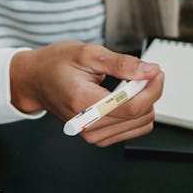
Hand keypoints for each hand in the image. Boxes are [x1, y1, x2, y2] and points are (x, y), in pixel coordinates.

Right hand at [10, 41, 164, 146]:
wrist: (36, 81)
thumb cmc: (57, 65)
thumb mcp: (89, 54)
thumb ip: (122, 64)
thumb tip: (149, 71)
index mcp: (84, 103)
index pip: (132, 107)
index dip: (152, 89)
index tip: (156, 73)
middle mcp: (88, 125)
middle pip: (139, 117)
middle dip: (149, 93)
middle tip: (142, 74)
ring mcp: (92, 135)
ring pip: (140, 125)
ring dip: (143, 103)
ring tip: (130, 85)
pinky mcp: (97, 138)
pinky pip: (131, 130)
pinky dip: (136, 114)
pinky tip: (125, 99)